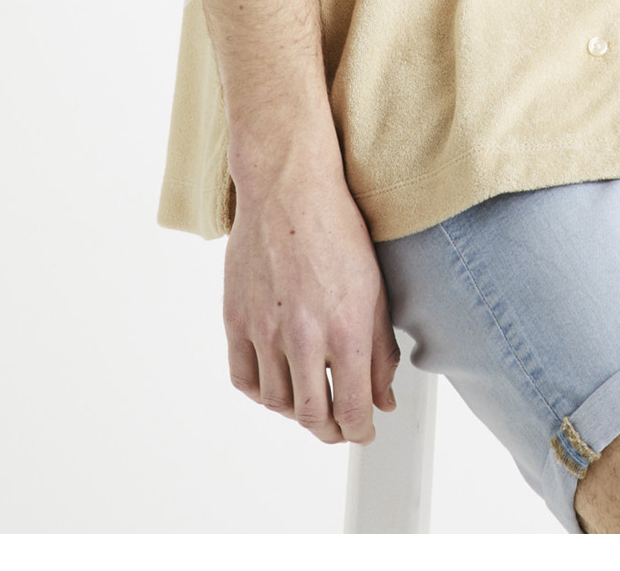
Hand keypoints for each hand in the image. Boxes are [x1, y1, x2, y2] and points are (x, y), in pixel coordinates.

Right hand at [223, 158, 400, 443]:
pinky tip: (277, 384)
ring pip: (276, 403)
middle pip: (311, 416)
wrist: (289, 188)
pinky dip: (261, 393)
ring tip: (311, 400)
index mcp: (344, 328)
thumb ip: (380, 352)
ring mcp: (264, 329)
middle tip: (339, 425)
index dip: (360, 431)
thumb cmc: (338, 230)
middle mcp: (302, 336)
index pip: (350, 410)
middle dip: (330, 429)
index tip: (363, 430)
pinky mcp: (236, 319)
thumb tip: (383, 400)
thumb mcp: (375, 289)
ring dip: (296, 412)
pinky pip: (244, 378)